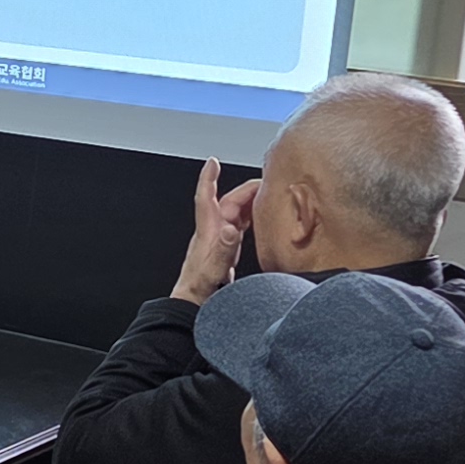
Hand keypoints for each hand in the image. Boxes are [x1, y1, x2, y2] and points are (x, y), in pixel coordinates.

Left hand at [172, 159, 260, 302]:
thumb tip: (231, 229)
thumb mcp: (214, 268)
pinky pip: (241, 224)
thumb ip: (224, 249)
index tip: (212, 162)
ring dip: (250, 202)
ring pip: (236, 212)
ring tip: (268, 194)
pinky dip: (251, 216)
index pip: (206, 196)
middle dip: (245, 189)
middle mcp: (214, 230)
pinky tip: (262, 216)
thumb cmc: (201, 286)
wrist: (196, 301)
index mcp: (208, 230)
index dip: (208, 178)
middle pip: (229, 201)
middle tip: (266, 182)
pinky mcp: (227, 247)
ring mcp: (220, 238)